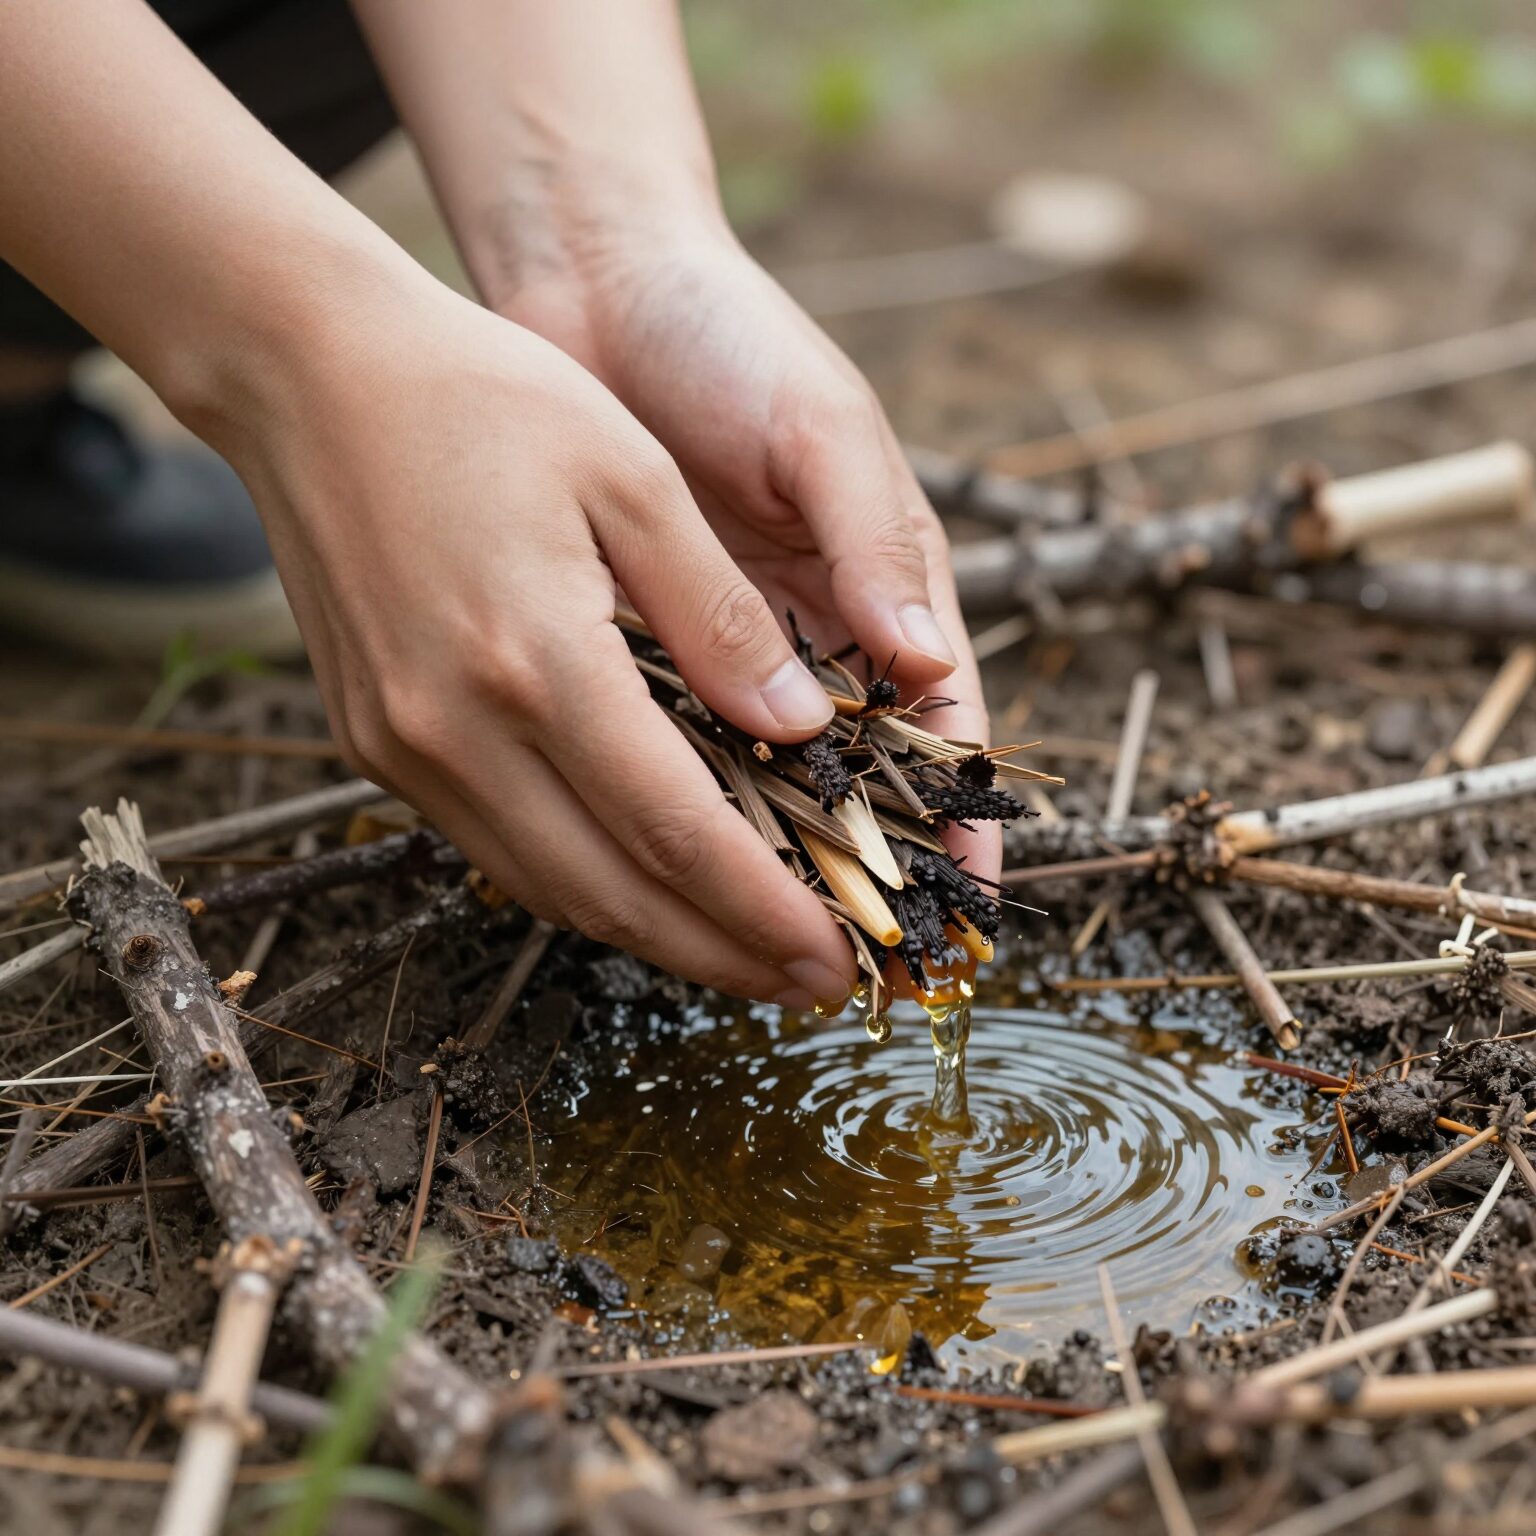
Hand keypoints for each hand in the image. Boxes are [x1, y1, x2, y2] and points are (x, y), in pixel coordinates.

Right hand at [212, 275, 859, 1006]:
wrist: (307, 374)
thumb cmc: (480, 399)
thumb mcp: (632, 479)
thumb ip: (719, 616)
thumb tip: (798, 727)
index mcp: (537, 661)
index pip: (678, 831)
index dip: (765, 908)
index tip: (834, 953)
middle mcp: (458, 729)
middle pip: (615, 893)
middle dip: (724, 954)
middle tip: (808, 984)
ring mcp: (405, 747)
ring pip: (549, 889)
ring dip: (655, 937)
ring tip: (741, 955)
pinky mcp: (376, 742)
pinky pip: (498, 847)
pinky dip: (583, 883)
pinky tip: (642, 883)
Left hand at [501, 230, 999, 886]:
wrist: (600, 289)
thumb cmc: (733, 339)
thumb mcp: (824, 428)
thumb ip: (872, 539)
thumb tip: (924, 666)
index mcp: (884, 590)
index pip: (941, 730)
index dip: (959, 818)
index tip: (966, 903)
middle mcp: (812, 636)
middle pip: (856, 781)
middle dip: (866, 871)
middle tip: (862, 963)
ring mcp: (725, 648)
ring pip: (760, 783)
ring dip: (771, 859)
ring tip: (769, 946)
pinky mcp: (642, 645)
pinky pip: (666, 745)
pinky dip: (676, 803)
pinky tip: (668, 863)